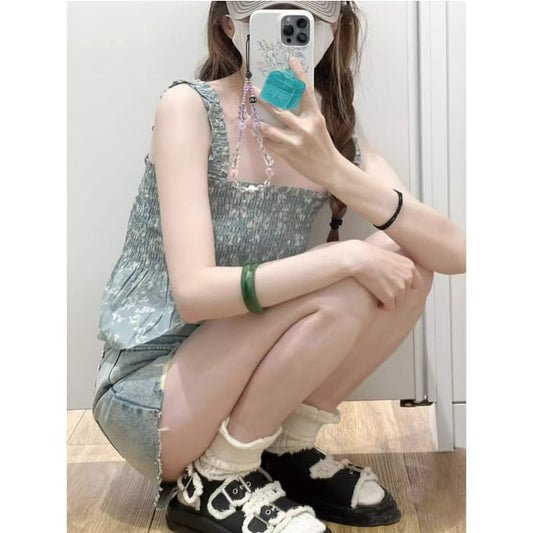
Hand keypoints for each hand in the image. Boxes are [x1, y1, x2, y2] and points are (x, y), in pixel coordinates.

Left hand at [252, 57, 341, 185]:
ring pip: (269, 129)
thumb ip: (306, 114)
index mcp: (315, 117)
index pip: (306, 92)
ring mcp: (295, 142)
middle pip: (279, 110)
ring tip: (246, 116)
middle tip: (252, 89)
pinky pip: (270, 144)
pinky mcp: (288, 154)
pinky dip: (262, 138)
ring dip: (256, 122)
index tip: (291, 61)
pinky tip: (255, 132)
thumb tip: (289, 100)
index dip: (299, 75)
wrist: (330, 169)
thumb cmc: (323, 147)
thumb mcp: (319, 126)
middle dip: (263, 99)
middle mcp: (305, 128)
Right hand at [348, 240, 424, 310]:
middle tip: (382, 289)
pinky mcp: (390, 297)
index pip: (417, 284)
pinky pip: (389, 307)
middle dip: (394, 294)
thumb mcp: (391, 257)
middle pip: (405, 295)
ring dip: (387, 300)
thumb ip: (399, 267)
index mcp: (410, 266)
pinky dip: (381, 305)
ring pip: (397, 302)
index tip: (397, 287)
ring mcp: (400, 288)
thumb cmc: (369, 256)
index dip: (407, 287)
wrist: (359, 259)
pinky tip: (374, 297)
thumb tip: (399, 277)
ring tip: (376, 291)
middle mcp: (408, 278)